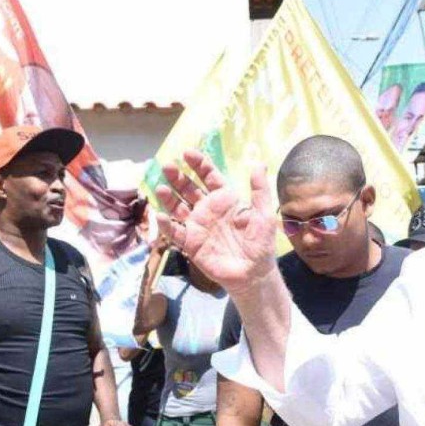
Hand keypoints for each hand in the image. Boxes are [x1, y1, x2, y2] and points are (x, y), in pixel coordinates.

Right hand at [155, 150, 277, 296]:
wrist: (253, 272)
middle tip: (168, 166)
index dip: (199, 164)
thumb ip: (260, 190)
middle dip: (178, 177)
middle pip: (189, 188)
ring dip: (168, 197)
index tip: (188, 153)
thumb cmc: (260, 243)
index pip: (208, 176)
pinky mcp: (191, 244)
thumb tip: (258, 163)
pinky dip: (166, 225)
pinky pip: (175, 232)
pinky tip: (160, 216)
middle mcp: (208, 209)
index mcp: (224, 199)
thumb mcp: (264, 214)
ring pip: (178, 207)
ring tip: (161, 188)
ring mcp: (197, 226)